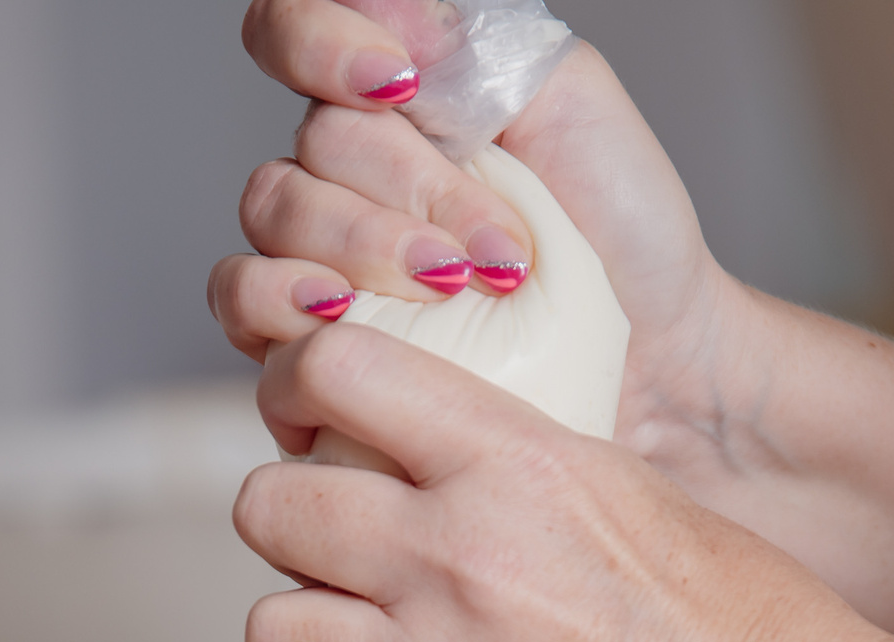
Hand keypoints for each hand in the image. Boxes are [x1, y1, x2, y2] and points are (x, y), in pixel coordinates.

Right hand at [212, 0, 738, 457]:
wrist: (654, 355)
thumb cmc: (620, 231)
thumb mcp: (571, 100)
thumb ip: (473, 42)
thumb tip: (390, 14)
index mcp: (396, 95)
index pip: (296, 31)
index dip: (319, 41)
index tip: (398, 83)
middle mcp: (347, 167)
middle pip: (311, 140)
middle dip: (407, 188)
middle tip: (496, 246)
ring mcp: (321, 248)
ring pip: (273, 212)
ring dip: (365, 246)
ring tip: (455, 287)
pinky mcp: (313, 336)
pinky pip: (240, 300)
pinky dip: (283, 300)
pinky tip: (346, 315)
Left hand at [235, 321, 890, 641]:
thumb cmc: (748, 619)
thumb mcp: (632, 488)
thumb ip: (518, 465)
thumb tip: (437, 455)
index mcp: (515, 461)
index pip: (335, 370)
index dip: (301, 384)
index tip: (313, 414)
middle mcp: (460, 556)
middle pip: (270, 507)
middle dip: (290, 520)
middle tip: (332, 543)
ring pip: (272, 629)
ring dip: (304, 632)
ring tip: (354, 639)